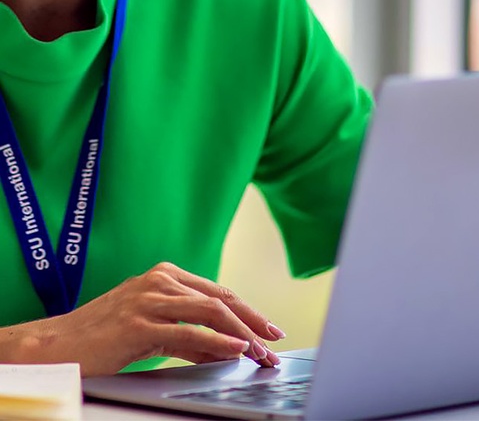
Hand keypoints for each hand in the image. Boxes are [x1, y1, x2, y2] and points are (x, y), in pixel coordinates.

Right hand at [0, 262, 285, 375]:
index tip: (268, 330)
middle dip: (253, 322)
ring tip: (260, 353)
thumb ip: (187, 334)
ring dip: (242, 335)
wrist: (54, 345)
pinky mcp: (139, 323)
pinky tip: (235, 350)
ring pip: (211, 311)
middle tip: (274, 342)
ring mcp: (150, 299)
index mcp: (165, 276)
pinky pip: (188, 332)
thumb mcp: (151, 329)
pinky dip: (217, 341)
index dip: (248, 312)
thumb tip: (224, 349)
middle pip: (221, 298)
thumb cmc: (101, 338)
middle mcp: (161, 280)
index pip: (219, 292)